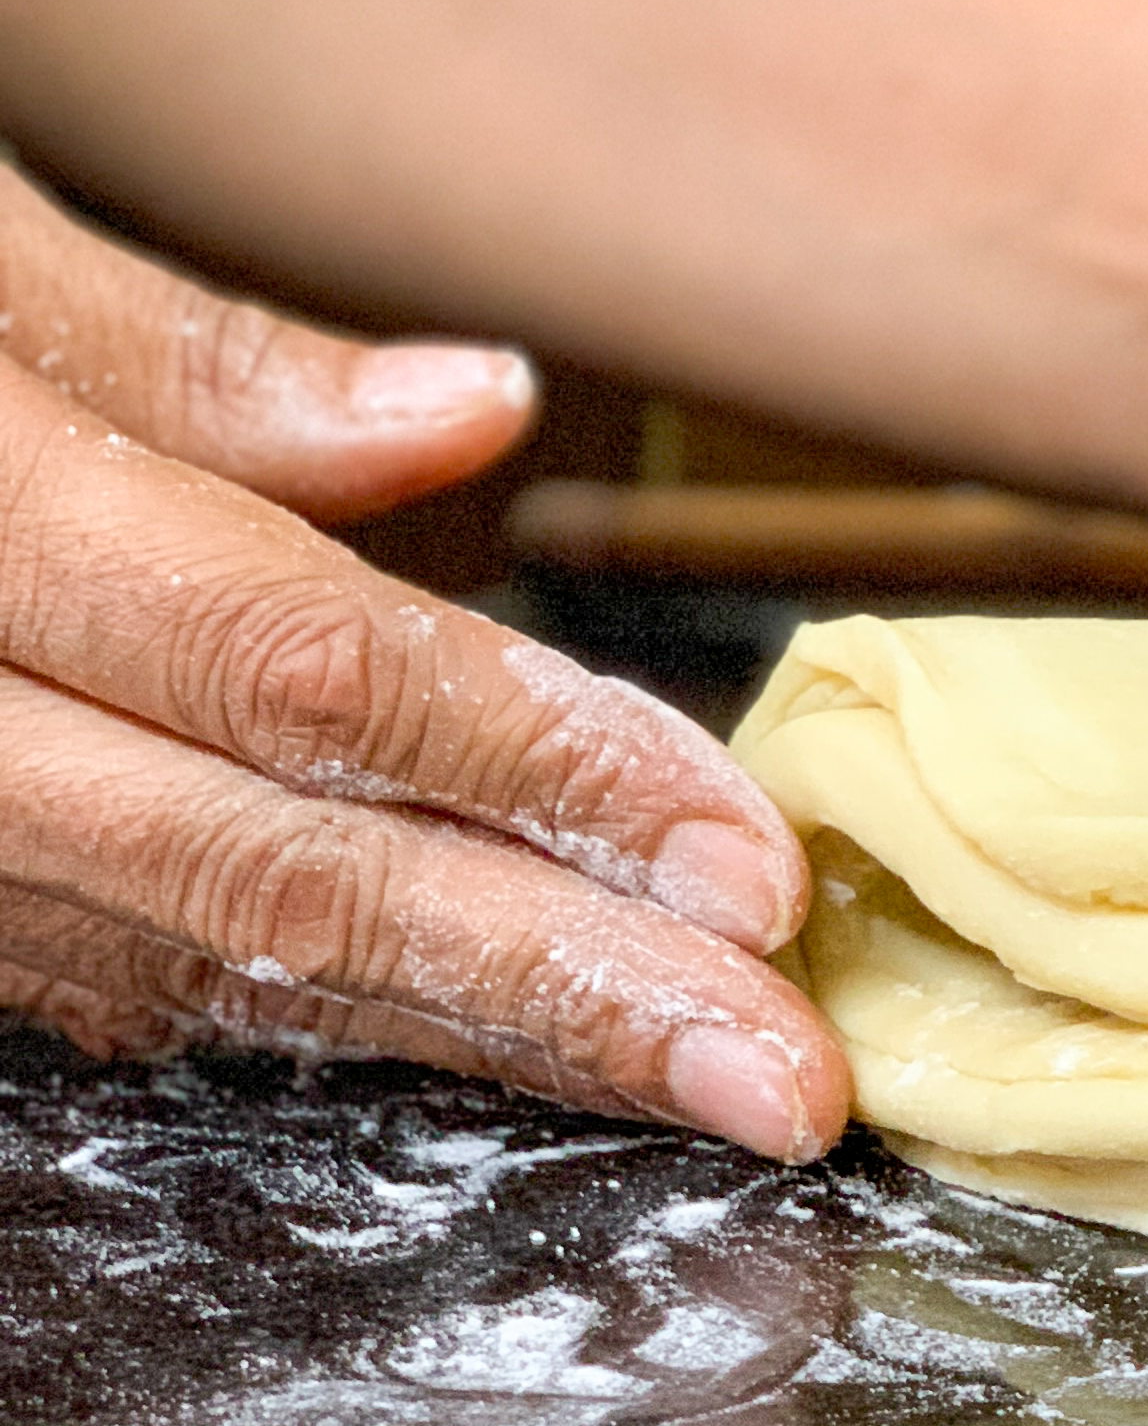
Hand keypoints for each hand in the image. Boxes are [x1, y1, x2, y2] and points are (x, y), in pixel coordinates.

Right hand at [0, 155, 845, 1159]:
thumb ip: (178, 353)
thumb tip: (473, 415)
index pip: (278, 669)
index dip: (533, 768)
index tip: (747, 859)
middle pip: (253, 870)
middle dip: (540, 985)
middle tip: (774, 1071)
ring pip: (185, 953)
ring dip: (454, 1026)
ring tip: (673, 1068)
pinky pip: (95, 963)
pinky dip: (296, 996)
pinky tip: (472, 1018)